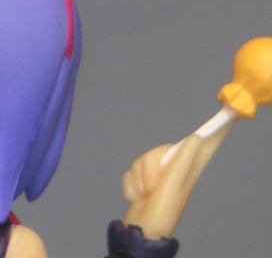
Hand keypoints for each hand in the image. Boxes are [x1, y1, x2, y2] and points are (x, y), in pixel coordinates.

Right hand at [122, 124, 232, 239]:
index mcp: (186, 172)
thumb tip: (196, 138)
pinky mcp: (139, 183)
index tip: (223, 121)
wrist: (139, 233)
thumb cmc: (161, 212)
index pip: (201, 149)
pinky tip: (135, 196)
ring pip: (141, 160)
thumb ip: (182, 162)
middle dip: (148, 168)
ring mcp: (156, 178)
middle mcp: (173, 172)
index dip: (211, 136)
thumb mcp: (173, 188)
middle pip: (158, 151)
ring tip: (143, 195)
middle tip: (152, 186)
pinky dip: (129, 185)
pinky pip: (130, 172)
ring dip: (137, 179)